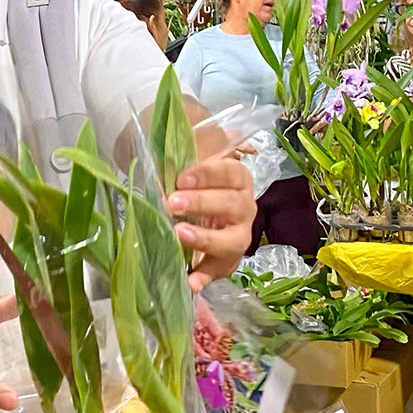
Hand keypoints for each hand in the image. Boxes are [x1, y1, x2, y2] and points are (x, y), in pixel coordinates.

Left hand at [167, 154, 255, 291]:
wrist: (204, 216)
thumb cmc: (194, 185)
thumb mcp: (192, 166)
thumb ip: (184, 154)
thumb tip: (168, 130)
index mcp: (238, 180)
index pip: (230, 173)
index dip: (208, 174)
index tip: (182, 178)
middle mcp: (244, 208)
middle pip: (232, 205)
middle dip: (202, 203)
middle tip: (173, 203)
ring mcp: (238, 236)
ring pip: (231, 239)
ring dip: (205, 238)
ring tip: (179, 234)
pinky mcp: (227, 261)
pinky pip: (218, 271)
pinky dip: (204, 278)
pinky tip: (190, 283)